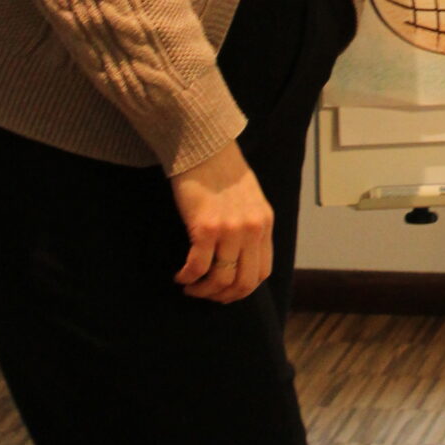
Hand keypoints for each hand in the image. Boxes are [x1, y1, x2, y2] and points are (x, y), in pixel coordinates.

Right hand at [171, 141, 272, 300]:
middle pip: (243, 283)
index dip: (242, 290)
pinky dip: (187, 277)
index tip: (225, 291)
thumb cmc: (223, 173)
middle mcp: (252, 230)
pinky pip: (197, 267)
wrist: (205, 147)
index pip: (262, 273)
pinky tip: (180, 276)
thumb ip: (250, 227)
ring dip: (202, 290)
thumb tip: (240, 259)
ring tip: (189, 286)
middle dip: (222, 296)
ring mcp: (230, 230)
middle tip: (205, 295)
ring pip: (220, 279)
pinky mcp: (206, 227)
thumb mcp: (250, 200)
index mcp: (264, 224)